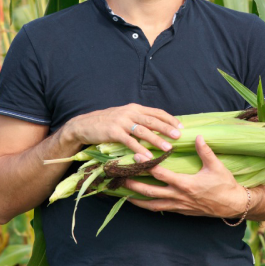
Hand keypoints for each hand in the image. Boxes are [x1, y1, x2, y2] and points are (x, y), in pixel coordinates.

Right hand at [61, 103, 181, 160]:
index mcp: (134, 108)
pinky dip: (140, 150)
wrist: (84, 125)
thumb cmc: (106, 122)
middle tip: (179, 136)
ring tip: (168, 148)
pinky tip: (147, 157)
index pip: (156, 112)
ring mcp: (122, 122)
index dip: (169, 119)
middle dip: (167, 128)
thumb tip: (157, 126)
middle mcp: (130, 112)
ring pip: (143, 131)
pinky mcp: (114, 132)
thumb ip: (138, 119)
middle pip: (152, 120)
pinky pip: (130, 142)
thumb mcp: (124, 116)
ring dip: (157, 140)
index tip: (180, 126)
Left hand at [125, 135, 250, 218]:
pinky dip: (149, 206)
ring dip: (138, 199)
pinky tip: (142, 202)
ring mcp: (178, 206)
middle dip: (134, 185)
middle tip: (120, 178)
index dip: (147, 165)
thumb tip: (197, 136)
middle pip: (150, 191)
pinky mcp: (181, 211)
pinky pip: (161, 209)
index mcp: (186, 184)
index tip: (136, 157)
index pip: (161, 174)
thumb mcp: (216, 166)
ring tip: (124, 194)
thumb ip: (205, 151)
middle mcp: (179, 196)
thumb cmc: (225, 184)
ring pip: (153, 204)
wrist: (232, 205)